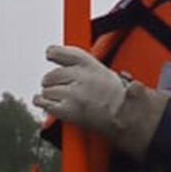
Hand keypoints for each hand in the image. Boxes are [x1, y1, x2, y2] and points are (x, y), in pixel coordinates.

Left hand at [33, 45, 164, 158]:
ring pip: (48, 89)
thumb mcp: (109, 75)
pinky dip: (43, 103)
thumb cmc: (123, 100)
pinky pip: (46, 104)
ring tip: (51, 95)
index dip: (55, 53)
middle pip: (53, 74)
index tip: (49, 53)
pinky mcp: (68, 110)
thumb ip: (89, 69)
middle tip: (52, 83)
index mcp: (91, 66)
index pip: (66, 54)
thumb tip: (72, 67)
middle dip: (51, 79)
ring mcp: (73, 94)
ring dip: (48, 93)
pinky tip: (42, 102)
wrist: (128, 119)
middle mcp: (80, 77)